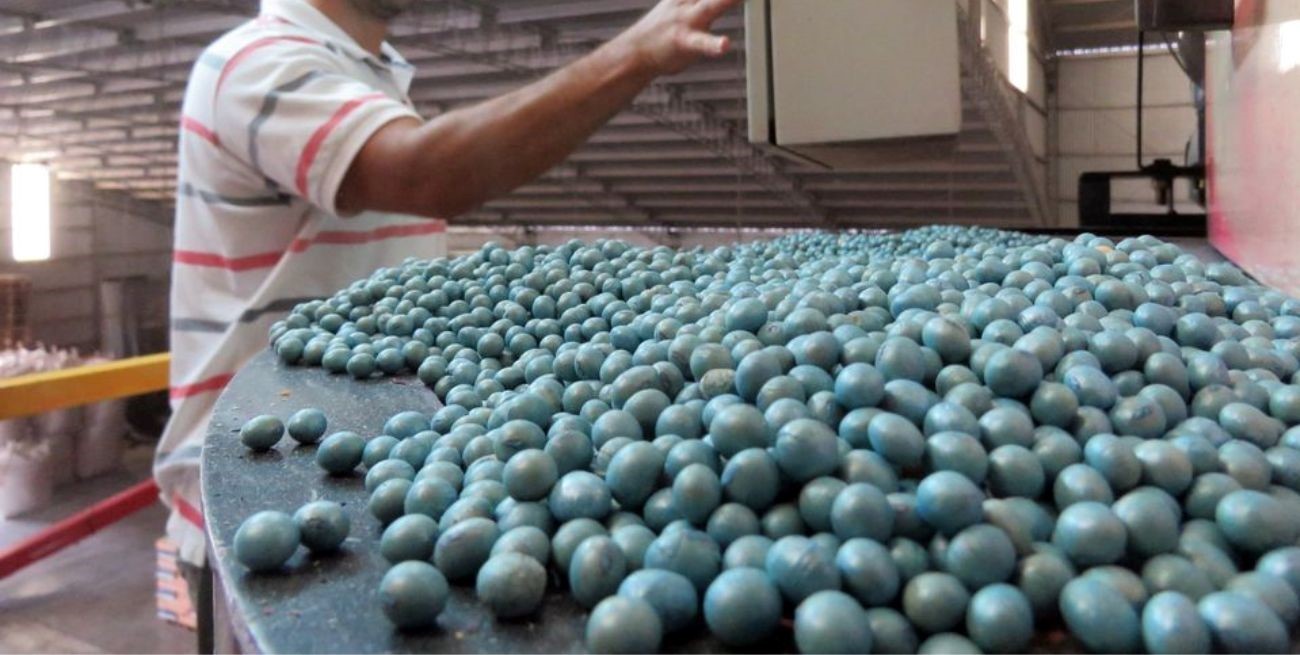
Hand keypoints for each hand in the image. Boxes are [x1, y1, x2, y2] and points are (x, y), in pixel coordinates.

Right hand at [620, 0, 742, 76]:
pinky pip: (700, 43)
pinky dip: (713, 44)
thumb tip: (722, 1)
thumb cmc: (663, 29)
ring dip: (727, 0)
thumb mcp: (682, 2)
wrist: (635, 52)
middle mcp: (689, 0)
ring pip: (710, 6)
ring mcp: (687, 19)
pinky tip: (724, 45)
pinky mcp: (684, 41)